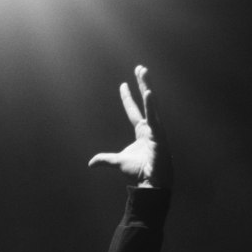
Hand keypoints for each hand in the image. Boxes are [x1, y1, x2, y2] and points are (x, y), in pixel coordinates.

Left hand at [88, 64, 170, 188]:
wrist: (150, 184)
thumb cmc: (140, 172)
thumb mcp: (118, 162)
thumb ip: (105, 160)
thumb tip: (91, 163)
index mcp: (142, 131)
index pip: (133, 110)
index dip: (128, 97)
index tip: (123, 84)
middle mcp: (150, 127)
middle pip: (145, 101)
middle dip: (143, 84)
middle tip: (140, 68)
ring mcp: (156, 130)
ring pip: (151, 105)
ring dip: (147, 87)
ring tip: (143, 72)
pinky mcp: (160, 136)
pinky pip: (156, 119)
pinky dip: (152, 106)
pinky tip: (149, 93)